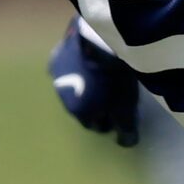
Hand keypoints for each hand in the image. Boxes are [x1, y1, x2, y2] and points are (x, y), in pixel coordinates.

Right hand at [49, 19, 140, 146]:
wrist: (103, 40)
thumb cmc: (115, 81)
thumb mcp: (126, 109)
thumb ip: (125, 129)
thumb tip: (125, 143)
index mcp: (76, 111)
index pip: (92, 125)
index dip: (109, 121)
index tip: (122, 113)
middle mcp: (61, 93)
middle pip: (81, 103)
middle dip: (95, 101)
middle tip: (114, 92)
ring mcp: (58, 69)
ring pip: (74, 80)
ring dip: (86, 80)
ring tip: (105, 72)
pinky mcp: (60, 46)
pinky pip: (73, 59)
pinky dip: (82, 60)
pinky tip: (95, 53)